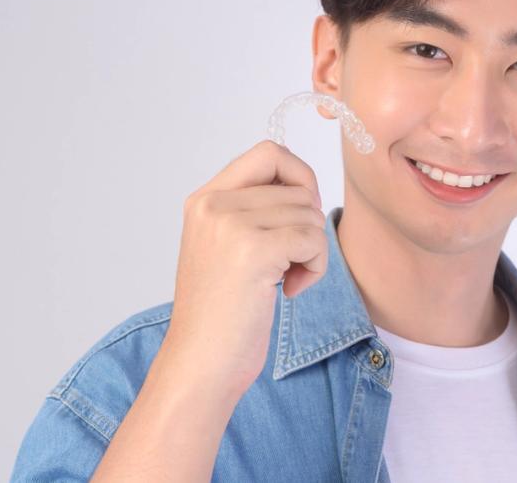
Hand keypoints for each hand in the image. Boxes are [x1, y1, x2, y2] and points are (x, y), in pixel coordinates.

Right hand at [162, 139, 327, 397]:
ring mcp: (230, 225)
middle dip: (309, 225)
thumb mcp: (227, 248)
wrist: (200, 364)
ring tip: (285, 281)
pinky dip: (316, 267)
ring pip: (310, 214)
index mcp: (204, 199)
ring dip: (313, 252)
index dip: (299, 176)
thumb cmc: (222, 314)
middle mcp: (213, 204)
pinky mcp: (253, 250)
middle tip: (291, 261)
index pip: (269, 152)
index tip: (299, 215)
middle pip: (298, 187)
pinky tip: (290, 291)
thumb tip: (307, 186)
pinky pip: (314, 239)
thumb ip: (254, 211)